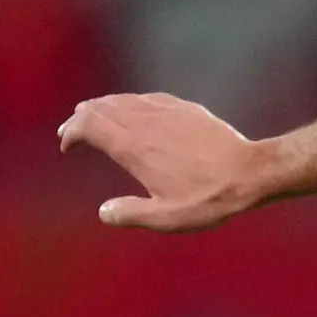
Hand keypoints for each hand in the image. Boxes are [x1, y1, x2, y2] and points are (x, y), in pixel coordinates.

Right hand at [62, 93, 269, 230]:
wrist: (249, 172)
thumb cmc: (208, 198)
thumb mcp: (167, 217)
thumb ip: (132, 214)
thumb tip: (104, 212)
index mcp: (133, 147)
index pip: (89, 126)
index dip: (72, 132)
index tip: (67, 144)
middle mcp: (145, 123)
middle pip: (101, 108)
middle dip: (81, 117)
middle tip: (71, 129)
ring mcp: (165, 111)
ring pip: (123, 100)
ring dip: (103, 106)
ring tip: (91, 113)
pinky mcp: (184, 108)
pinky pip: (147, 98)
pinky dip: (129, 102)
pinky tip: (131, 108)